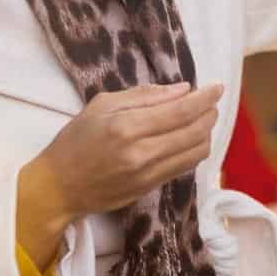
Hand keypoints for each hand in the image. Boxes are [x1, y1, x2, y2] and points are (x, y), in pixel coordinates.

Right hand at [16, 82, 221, 266]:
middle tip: (212, 101)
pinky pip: (186, 167)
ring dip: (207, 132)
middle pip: (194, 131)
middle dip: (210, 113)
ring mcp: (148, 174)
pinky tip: (193, 138)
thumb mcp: (101, 105)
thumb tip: (182, 90)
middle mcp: (141, 152)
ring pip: (196, 151)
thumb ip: (143, 95)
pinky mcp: (151, 188)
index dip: (205, 98)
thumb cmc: (75, 140)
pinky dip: (196, 149)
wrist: (59, 187)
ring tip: (204, 118)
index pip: (180, 111)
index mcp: (126, 127)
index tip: (217, 87)